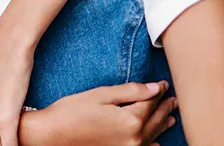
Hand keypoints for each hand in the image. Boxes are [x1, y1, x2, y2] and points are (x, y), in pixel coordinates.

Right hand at [28, 81, 176, 145]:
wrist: (50, 137)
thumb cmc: (71, 113)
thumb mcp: (100, 95)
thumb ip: (129, 92)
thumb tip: (154, 88)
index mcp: (131, 120)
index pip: (150, 102)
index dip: (158, 91)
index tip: (163, 84)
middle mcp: (134, 139)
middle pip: (155, 120)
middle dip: (164, 107)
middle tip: (173, 99)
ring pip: (153, 136)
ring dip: (162, 125)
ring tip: (171, 118)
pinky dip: (152, 144)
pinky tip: (156, 143)